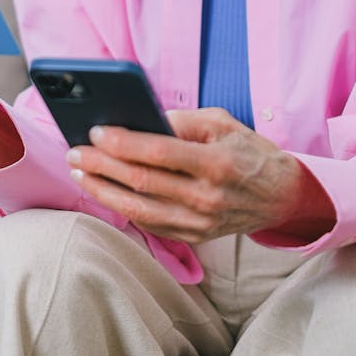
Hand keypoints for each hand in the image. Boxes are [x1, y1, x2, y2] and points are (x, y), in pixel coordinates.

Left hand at [66, 107, 334, 243]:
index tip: (95, 131)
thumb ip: (181, 120)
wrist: (281, 196)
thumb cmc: (248, 152)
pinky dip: (122, 208)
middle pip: (141, 182)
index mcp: (216, 163)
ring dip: (102, 191)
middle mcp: (207, 197)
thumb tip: (139, 118)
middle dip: (101, 166)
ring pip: (139, 209)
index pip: (158, 153)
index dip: (122, 142)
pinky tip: (103, 192)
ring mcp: (200, 223)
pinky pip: (149, 224)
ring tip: (79, 173)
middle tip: (74, 152)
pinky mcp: (194, 237)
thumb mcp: (222, 123)